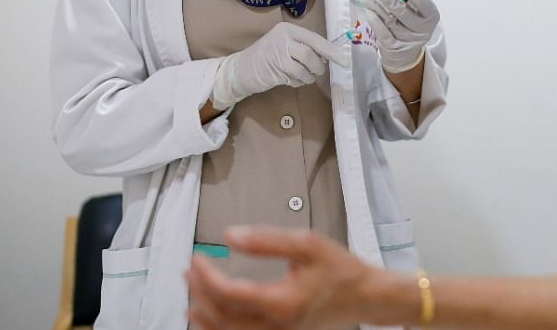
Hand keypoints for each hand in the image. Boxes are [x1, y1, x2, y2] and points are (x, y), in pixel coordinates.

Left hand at [187, 227, 394, 329]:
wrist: (367, 297)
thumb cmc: (343, 272)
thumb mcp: (308, 244)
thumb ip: (267, 239)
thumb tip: (231, 236)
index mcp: (281, 302)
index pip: (228, 293)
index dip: (206, 276)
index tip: (197, 258)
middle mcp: (276, 325)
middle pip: (221, 317)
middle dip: (199, 293)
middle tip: (189, 271)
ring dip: (204, 314)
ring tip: (191, 294)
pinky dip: (220, 326)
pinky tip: (212, 315)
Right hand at [211, 22, 350, 109]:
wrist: (241, 69)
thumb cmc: (267, 57)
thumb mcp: (286, 46)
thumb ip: (304, 47)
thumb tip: (329, 56)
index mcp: (288, 29)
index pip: (315, 39)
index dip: (331, 51)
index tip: (344, 61)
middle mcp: (283, 37)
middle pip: (311, 54)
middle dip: (318, 67)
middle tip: (316, 72)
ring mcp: (276, 52)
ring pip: (304, 67)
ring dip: (308, 76)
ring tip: (303, 77)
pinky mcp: (273, 68)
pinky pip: (295, 77)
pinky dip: (299, 81)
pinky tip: (292, 80)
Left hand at [363, 0, 439, 72]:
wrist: (407, 47)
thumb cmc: (412, 17)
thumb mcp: (418, 2)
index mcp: (432, 15)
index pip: (423, 2)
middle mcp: (423, 30)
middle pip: (405, 14)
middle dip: (390, 0)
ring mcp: (408, 40)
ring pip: (391, 23)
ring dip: (378, 8)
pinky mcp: (394, 48)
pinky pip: (383, 34)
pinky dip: (375, 21)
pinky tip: (369, 11)